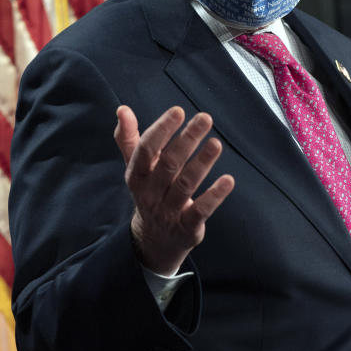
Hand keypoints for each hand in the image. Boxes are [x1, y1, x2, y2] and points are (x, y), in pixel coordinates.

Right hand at [115, 105, 234, 275]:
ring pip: (185, 184)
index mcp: (136, 175)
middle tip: (205, 118)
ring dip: (202, 163)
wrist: (153, 240)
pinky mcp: (187, 227)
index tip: (178, 111)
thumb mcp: (136, 168)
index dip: (161, 130)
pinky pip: (201, 210)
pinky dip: (214, 196)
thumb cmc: (149, 192)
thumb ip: (128, 139)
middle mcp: (150, 193)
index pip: (146, 150)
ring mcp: (168, 211)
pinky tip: (228, 180)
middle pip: (168, 164)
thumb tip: (122, 109)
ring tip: (216, 144)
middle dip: (186, 140)